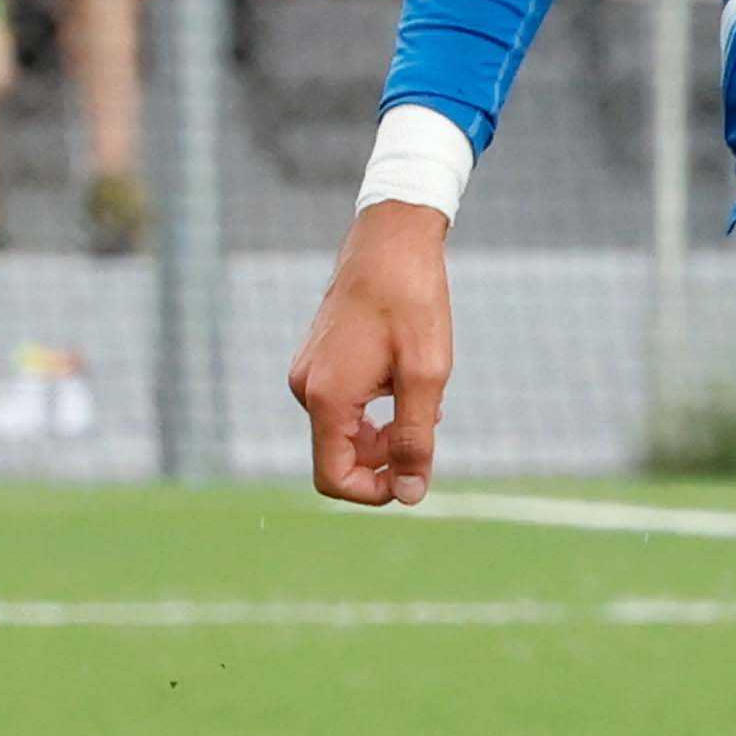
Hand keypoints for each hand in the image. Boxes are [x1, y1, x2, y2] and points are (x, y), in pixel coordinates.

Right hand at [290, 199, 455, 504]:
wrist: (392, 240)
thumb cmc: (412, 302)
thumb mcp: (426, 376)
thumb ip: (415, 440)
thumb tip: (409, 496)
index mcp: (326, 398)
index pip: (333, 478)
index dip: (373, 492)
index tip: (414, 476)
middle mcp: (306, 388)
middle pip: (339, 455)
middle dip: (386, 455)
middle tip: (430, 422)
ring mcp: (308, 371)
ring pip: (344, 429)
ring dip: (385, 429)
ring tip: (425, 395)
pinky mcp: (317, 358)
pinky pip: (343, 403)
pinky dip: (376, 406)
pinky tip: (407, 377)